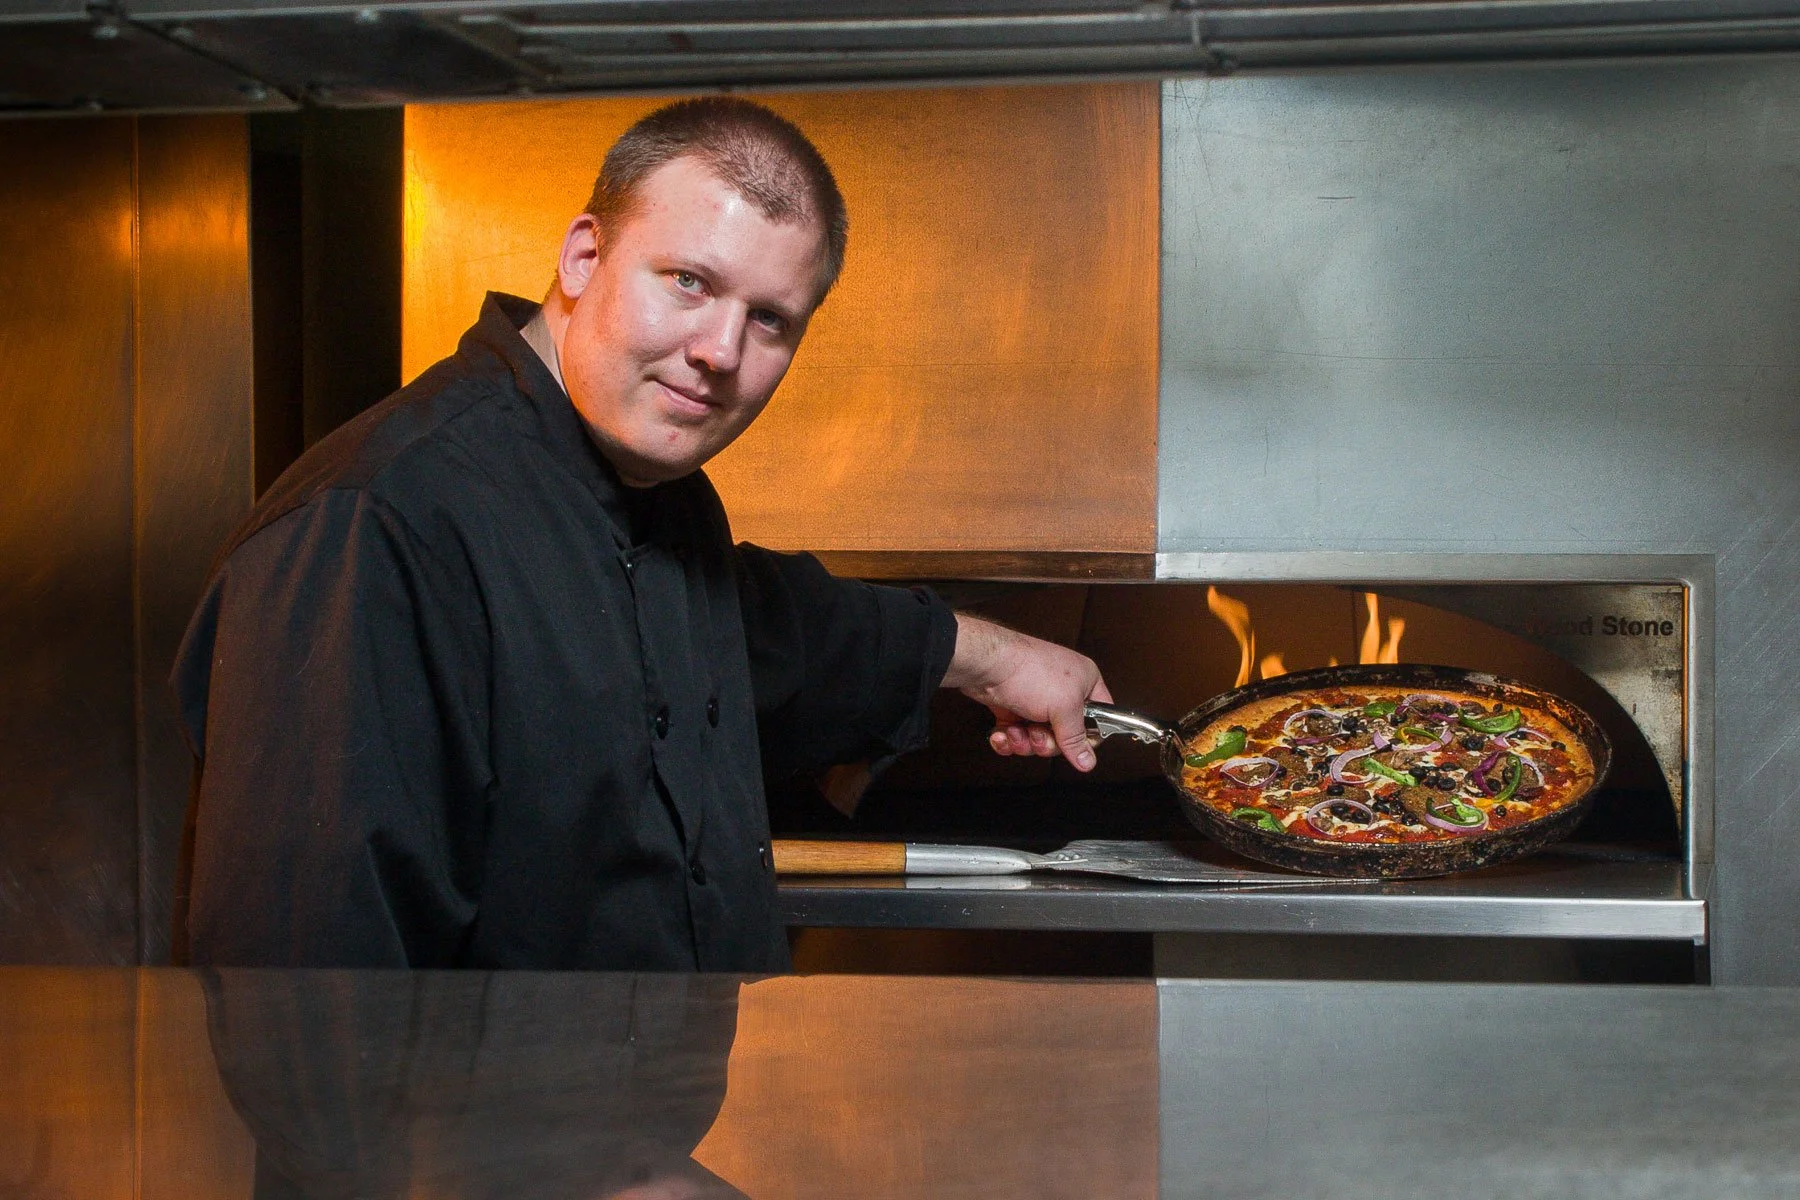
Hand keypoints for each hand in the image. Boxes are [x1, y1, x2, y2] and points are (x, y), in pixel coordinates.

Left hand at [940, 613, 1112, 771]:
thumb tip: (1088, 761)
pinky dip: (1009, 739)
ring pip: (1039, 739)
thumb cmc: (1028, 671)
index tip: (1074, 747)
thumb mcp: (1064, 707)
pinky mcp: (1014, 708)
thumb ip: (1076, 738)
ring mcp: (1037, 700)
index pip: (1098, 719)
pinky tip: (1003, 733)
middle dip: (1047, 742)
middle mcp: (1062, 692)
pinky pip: (1017, 735)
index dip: (1086, 738)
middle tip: (1038, 734)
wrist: (986, 664)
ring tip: (1017, 731)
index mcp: (1084, 683)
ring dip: (1025, 741)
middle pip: (1065, 736)